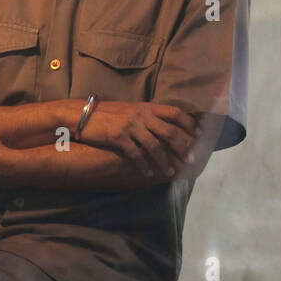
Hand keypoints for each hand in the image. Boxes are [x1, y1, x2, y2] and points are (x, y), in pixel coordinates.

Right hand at [79, 101, 198, 177]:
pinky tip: (147, 173)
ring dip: (164, 161)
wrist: (81, 114)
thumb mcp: (131, 109)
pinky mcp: (118, 136)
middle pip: (170, 131)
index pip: (175, 113)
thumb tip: (165, 126)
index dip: (189, 124)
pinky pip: (135, 154)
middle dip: (183, 147)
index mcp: (147, 107)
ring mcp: (130, 125)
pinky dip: (143, 165)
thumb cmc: (107, 113)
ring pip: (155, 146)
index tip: (199, 136)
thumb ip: (147, 115)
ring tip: (170, 172)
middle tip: (190, 159)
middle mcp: (141, 114)